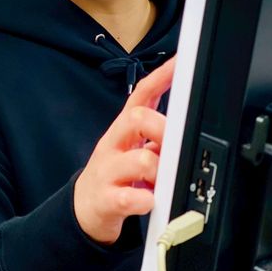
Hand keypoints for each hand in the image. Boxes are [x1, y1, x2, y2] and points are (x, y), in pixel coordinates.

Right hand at [74, 57, 175, 244]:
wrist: (85, 208)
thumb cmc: (115, 174)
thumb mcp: (132, 148)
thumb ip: (156, 134)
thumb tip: (187, 124)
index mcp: (123, 129)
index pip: (141, 95)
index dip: (161, 77)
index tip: (179, 62)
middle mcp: (113, 144)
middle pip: (136, 118)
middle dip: (161, 128)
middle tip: (173, 147)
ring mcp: (107, 171)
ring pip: (138, 160)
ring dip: (159, 170)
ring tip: (164, 181)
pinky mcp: (105, 200)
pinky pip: (127, 197)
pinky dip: (144, 199)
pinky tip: (150, 201)